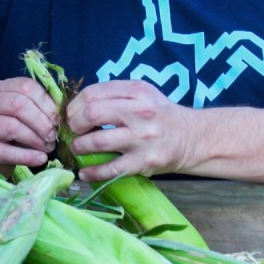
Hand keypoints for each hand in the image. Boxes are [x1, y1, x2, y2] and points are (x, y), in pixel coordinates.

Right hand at [0, 78, 58, 167]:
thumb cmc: (7, 131)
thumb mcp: (21, 114)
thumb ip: (37, 109)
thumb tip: (60, 117)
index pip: (25, 86)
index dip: (45, 102)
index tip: (57, 119)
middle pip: (18, 104)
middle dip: (41, 121)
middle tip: (53, 136)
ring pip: (12, 127)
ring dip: (35, 139)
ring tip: (47, 148)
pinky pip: (6, 152)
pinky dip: (27, 156)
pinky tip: (40, 159)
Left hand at [66, 80, 192, 181]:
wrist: (192, 138)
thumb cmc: (159, 114)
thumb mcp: (141, 94)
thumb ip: (114, 95)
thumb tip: (76, 108)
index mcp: (136, 91)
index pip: (93, 93)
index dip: (75, 105)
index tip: (71, 115)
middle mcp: (140, 112)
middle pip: (92, 114)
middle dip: (75, 124)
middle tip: (73, 131)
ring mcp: (142, 138)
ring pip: (98, 141)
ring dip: (79, 147)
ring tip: (77, 148)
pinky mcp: (144, 162)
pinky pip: (111, 169)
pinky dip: (92, 173)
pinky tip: (84, 172)